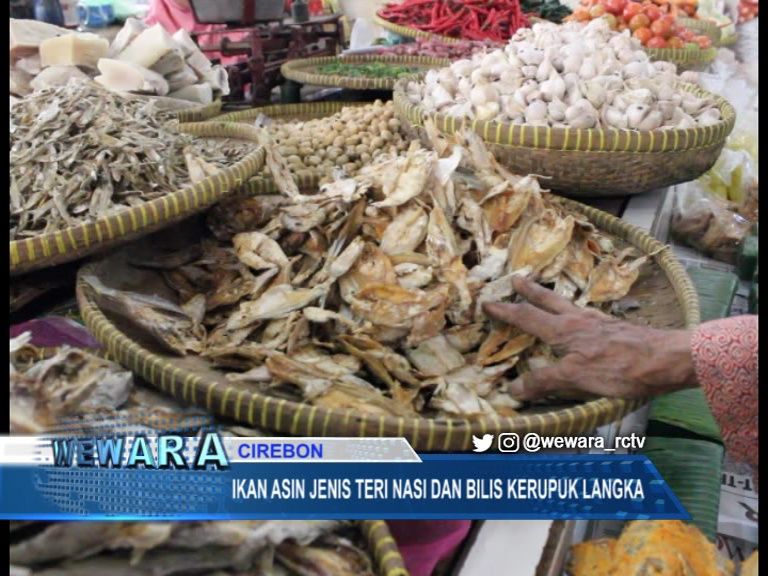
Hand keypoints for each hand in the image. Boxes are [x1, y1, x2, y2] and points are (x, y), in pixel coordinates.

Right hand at [482, 277, 698, 400]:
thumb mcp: (576, 378)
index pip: (527, 317)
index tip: (487, 303)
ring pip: (568, 305)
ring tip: (544, 292)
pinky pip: (587, 315)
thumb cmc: (620, 367)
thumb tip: (512, 389)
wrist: (667, 359)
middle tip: (516, 278)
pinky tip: (582, 318)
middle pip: (549, 301)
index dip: (506, 312)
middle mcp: (579, 320)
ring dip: (552, 297)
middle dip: (530, 291)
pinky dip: (575, 312)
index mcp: (564, 331)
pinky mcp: (617, 329)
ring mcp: (599, 322)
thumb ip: (544, 381)